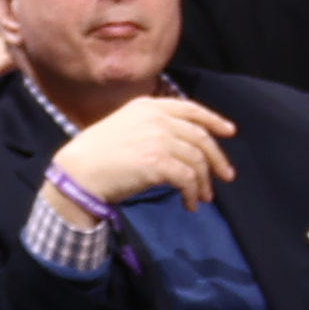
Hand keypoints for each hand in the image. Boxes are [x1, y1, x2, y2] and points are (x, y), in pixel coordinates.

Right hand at [53, 93, 238, 207]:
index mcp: (148, 106)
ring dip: (204, 182)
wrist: (78, 171)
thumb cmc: (98, 153)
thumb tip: (186, 144)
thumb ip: (153, 127)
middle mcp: (156, 118)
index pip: (191, 109)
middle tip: (226, 176)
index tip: (229, 132)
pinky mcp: (158, 162)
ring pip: (197, 160)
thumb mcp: (125, 126)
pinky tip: (189, 204)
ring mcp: (158, 138)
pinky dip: (192, 193)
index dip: (214, 120)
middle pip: (200, 137)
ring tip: (203, 197)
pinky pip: (188, 179)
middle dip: (217, 158)